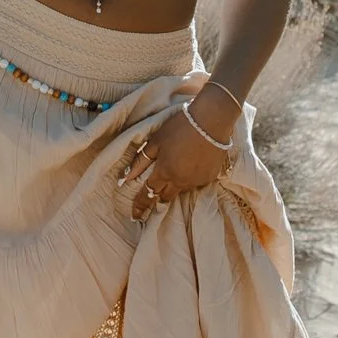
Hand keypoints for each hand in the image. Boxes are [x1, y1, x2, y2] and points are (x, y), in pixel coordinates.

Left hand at [117, 95, 232, 219]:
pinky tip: (192, 164)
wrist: (212, 121)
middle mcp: (180, 181)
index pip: (148, 194)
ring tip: (176, 169)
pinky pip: (195, 183)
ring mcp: (196, 181)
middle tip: (153, 197)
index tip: (135, 216)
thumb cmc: (180, 127)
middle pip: (165, 197)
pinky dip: (190, 177)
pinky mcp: (210, 177)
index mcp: (164, 172)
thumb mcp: (156, 141)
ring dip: (174, 185)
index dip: (140, 206)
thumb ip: (140, 161)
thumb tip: (125, 177)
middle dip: (157, 198)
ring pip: (181, 189)